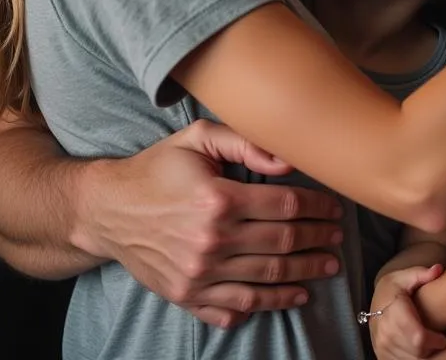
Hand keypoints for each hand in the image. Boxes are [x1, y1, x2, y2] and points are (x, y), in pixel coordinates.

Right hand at [80, 119, 344, 327]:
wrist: (107, 210)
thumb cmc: (157, 168)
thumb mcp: (197, 138)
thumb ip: (245, 143)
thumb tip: (289, 159)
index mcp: (218, 199)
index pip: (285, 206)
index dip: (317, 208)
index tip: (335, 208)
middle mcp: (211, 241)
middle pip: (282, 243)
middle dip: (318, 240)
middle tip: (338, 238)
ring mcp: (199, 274)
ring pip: (267, 278)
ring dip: (304, 274)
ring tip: (328, 267)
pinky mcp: (187, 295)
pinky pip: (237, 306)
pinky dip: (268, 304)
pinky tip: (293, 296)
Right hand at [370, 264, 445, 359]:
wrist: (375, 302)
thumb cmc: (394, 288)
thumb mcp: (406, 277)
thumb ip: (422, 274)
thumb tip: (439, 269)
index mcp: (394, 313)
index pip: (418, 337)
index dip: (434, 341)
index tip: (443, 338)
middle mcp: (385, 332)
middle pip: (416, 352)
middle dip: (431, 349)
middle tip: (436, 340)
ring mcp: (381, 346)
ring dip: (423, 355)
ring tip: (427, 344)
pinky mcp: (381, 356)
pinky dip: (412, 359)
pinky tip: (417, 350)